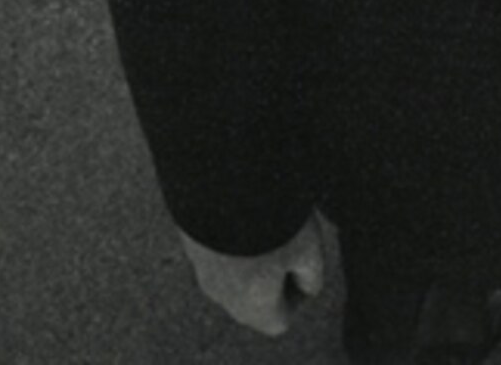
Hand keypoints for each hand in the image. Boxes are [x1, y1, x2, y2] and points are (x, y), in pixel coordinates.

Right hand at [180, 216, 329, 335]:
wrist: (221, 179)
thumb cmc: (269, 219)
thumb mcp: (309, 248)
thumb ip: (311, 276)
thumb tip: (306, 285)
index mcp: (251, 305)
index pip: (278, 321)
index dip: (297, 295)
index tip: (304, 265)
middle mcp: (221, 295)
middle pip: (253, 299)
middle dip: (272, 273)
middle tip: (287, 238)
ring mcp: (200, 267)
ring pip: (232, 272)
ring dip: (251, 252)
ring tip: (266, 217)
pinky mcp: (189, 238)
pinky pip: (216, 246)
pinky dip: (231, 233)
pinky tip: (244, 206)